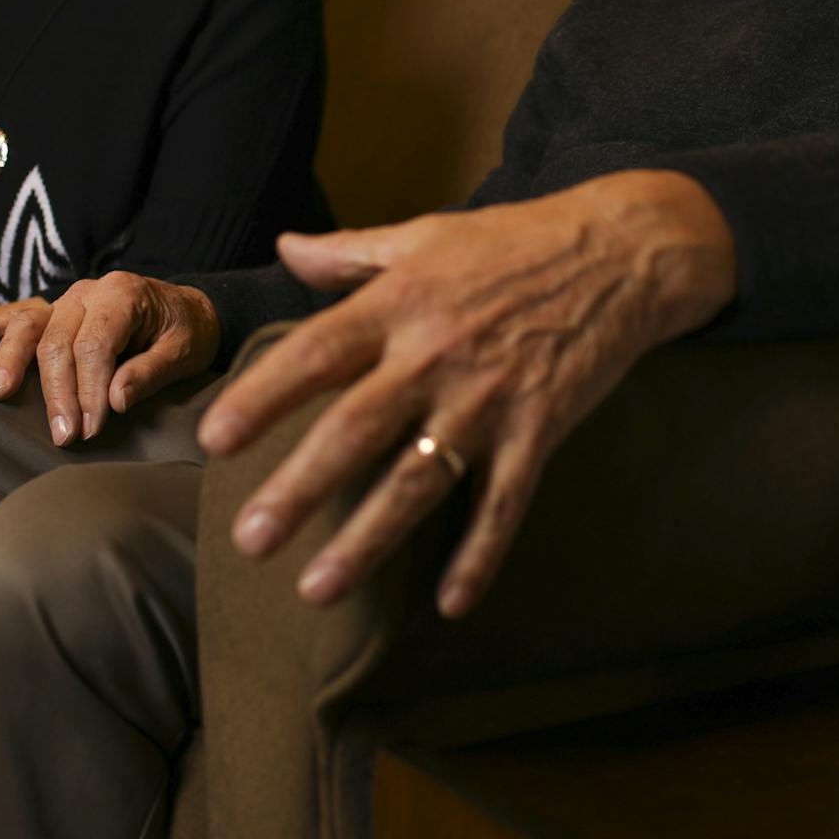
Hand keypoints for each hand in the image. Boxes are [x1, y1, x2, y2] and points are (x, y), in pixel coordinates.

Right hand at [0, 279, 215, 444]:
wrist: (187, 311)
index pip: (94, 345)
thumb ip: (149, 374)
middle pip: (58, 342)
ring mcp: (66, 300)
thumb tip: (114, 400)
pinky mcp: (54, 313)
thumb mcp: (184, 353)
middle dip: (58, 392)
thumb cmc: (186, 333)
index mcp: (123, 294)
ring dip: (13, 363)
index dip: (89, 389)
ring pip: (29, 328)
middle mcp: (88, 292)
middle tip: (63, 436)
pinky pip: (16, 319)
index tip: (91, 429)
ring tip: (1, 395)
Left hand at [197, 170, 734, 619]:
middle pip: (356, 428)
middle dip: (300, 488)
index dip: (265, 396)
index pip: (318, 352)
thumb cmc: (516, 241)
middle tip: (249, 540)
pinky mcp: (541, 428)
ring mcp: (491, 397)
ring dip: (368, 539)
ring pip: (419, 479)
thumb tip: (285, 250)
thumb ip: (350, 253)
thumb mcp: (426, 234)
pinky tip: (449, 603)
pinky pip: (505, 503)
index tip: (215, 440)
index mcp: (401, 303)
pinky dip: (480, 555)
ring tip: (315, 588)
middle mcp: (438, 353)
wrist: (623, 251)